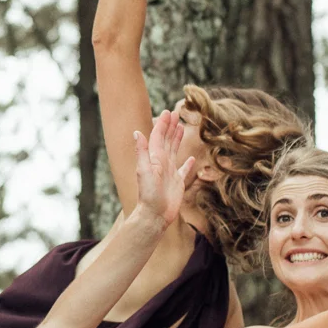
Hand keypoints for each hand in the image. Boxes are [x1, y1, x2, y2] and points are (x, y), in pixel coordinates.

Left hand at [129, 110, 196, 228]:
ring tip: (181, 128)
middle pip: (167, 140)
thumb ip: (141, 152)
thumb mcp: (144, 171)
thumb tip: (137, 132)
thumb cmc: (148, 195)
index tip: (168, 112)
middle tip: (176, 113)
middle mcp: (162, 163)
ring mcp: (170, 173)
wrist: (154, 216)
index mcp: (155, 158)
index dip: (163, 124)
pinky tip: (190, 159)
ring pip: (174, 151)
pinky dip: (187, 164)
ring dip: (177, 139)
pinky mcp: (177, 183)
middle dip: (171, 127)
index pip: (159, 137)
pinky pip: (183, 170)